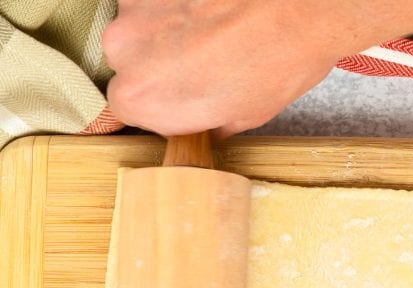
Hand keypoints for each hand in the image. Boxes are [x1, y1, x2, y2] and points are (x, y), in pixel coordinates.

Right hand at [102, 0, 412, 136]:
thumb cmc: (288, 56)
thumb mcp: (248, 111)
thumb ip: (210, 117)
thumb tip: (202, 123)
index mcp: (150, 94)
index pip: (109, 123)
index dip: (125, 127)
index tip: (134, 134)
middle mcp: (133, 47)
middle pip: (129, 69)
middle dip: (162, 73)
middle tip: (206, 75)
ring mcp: (146, 3)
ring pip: (148, 28)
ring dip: (179, 35)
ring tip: (227, 36)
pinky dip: (188, 6)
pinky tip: (223, 11)